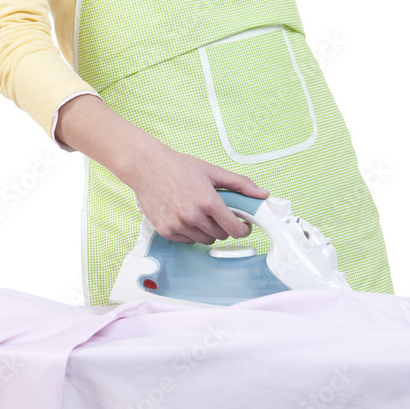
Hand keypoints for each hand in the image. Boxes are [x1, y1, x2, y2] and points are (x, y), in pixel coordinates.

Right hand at [127, 142, 269, 243]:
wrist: (147, 167)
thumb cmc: (177, 166)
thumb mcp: (212, 171)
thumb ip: (240, 183)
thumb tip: (262, 193)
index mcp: (208, 201)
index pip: (234, 229)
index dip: (243, 229)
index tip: (243, 225)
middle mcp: (193, 216)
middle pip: (221, 236)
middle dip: (224, 226)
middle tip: (218, 213)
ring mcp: (178, 225)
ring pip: (204, 240)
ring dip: (207, 230)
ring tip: (200, 212)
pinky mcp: (166, 231)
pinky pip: (188, 241)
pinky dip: (191, 232)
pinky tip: (186, 216)